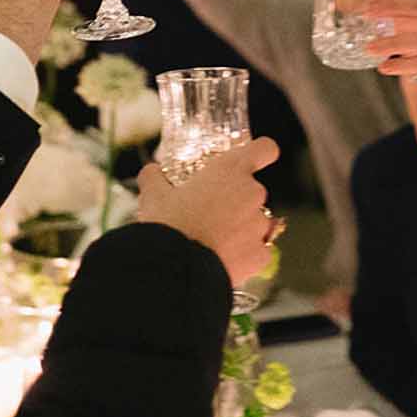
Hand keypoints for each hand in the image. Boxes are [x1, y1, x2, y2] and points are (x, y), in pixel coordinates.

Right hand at [136, 138, 279, 285]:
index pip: (264, 149)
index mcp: (230, 170)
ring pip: (254, 222)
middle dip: (235, 201)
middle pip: (253, 191)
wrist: (176, 268)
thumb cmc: (168, 225)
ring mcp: (259, 225)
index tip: (254, 160)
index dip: (260, 153)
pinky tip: (222, 259)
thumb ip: (155, 177)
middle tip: (210, 213)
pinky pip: (257, 251)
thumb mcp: (154, 195)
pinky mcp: (260, 254)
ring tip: (212, 241)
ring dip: (239, 228)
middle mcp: (251, 193)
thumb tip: (152, 172)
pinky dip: (244, 255)